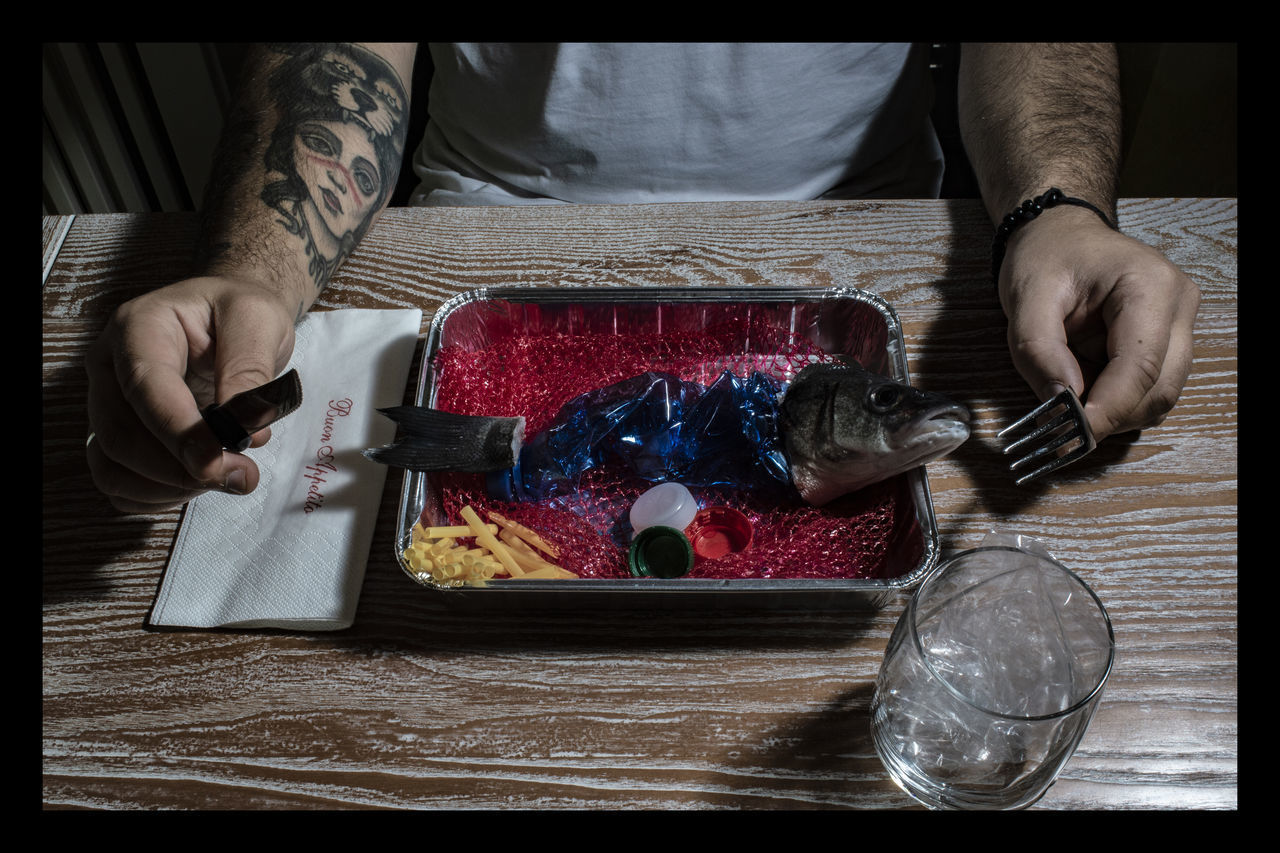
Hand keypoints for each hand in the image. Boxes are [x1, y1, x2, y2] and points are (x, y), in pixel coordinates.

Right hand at [86, 276, 296, 512]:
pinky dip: (158, 495)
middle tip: (241, 477)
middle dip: (180, 469)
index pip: (145, 389)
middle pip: (120, 436)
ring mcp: (108, 402)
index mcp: (138, 327)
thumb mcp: (259, 319)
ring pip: (112, 467)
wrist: (230, 315)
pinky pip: (119, 481)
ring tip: (226, 476)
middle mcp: (110, 366)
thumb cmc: (240, 311)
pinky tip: (199, 482)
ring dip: (169, 488)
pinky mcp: (120, 431)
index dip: (179, 434)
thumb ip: (251, 368)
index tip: (219, 463)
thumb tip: (247, 428)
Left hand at [998, 206, 1199, 441]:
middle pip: (1160, 388)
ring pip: (1160, 395)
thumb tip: (1061, 401)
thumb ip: (1038, 350)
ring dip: (1115, 409)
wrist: (1061, 235)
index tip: (1072, 437)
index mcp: (1150, 286)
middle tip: (1063, 427)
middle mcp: (1179, 305)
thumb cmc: (1046, 257)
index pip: (1141, 367)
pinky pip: (1152, 388)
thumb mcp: (1025, 297)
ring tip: (1071, 388)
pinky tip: (1087, 382)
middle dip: (1111, 415)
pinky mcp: (1171, 341)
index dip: (1108, 409)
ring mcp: (1181, 324)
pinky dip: (1118, 400)